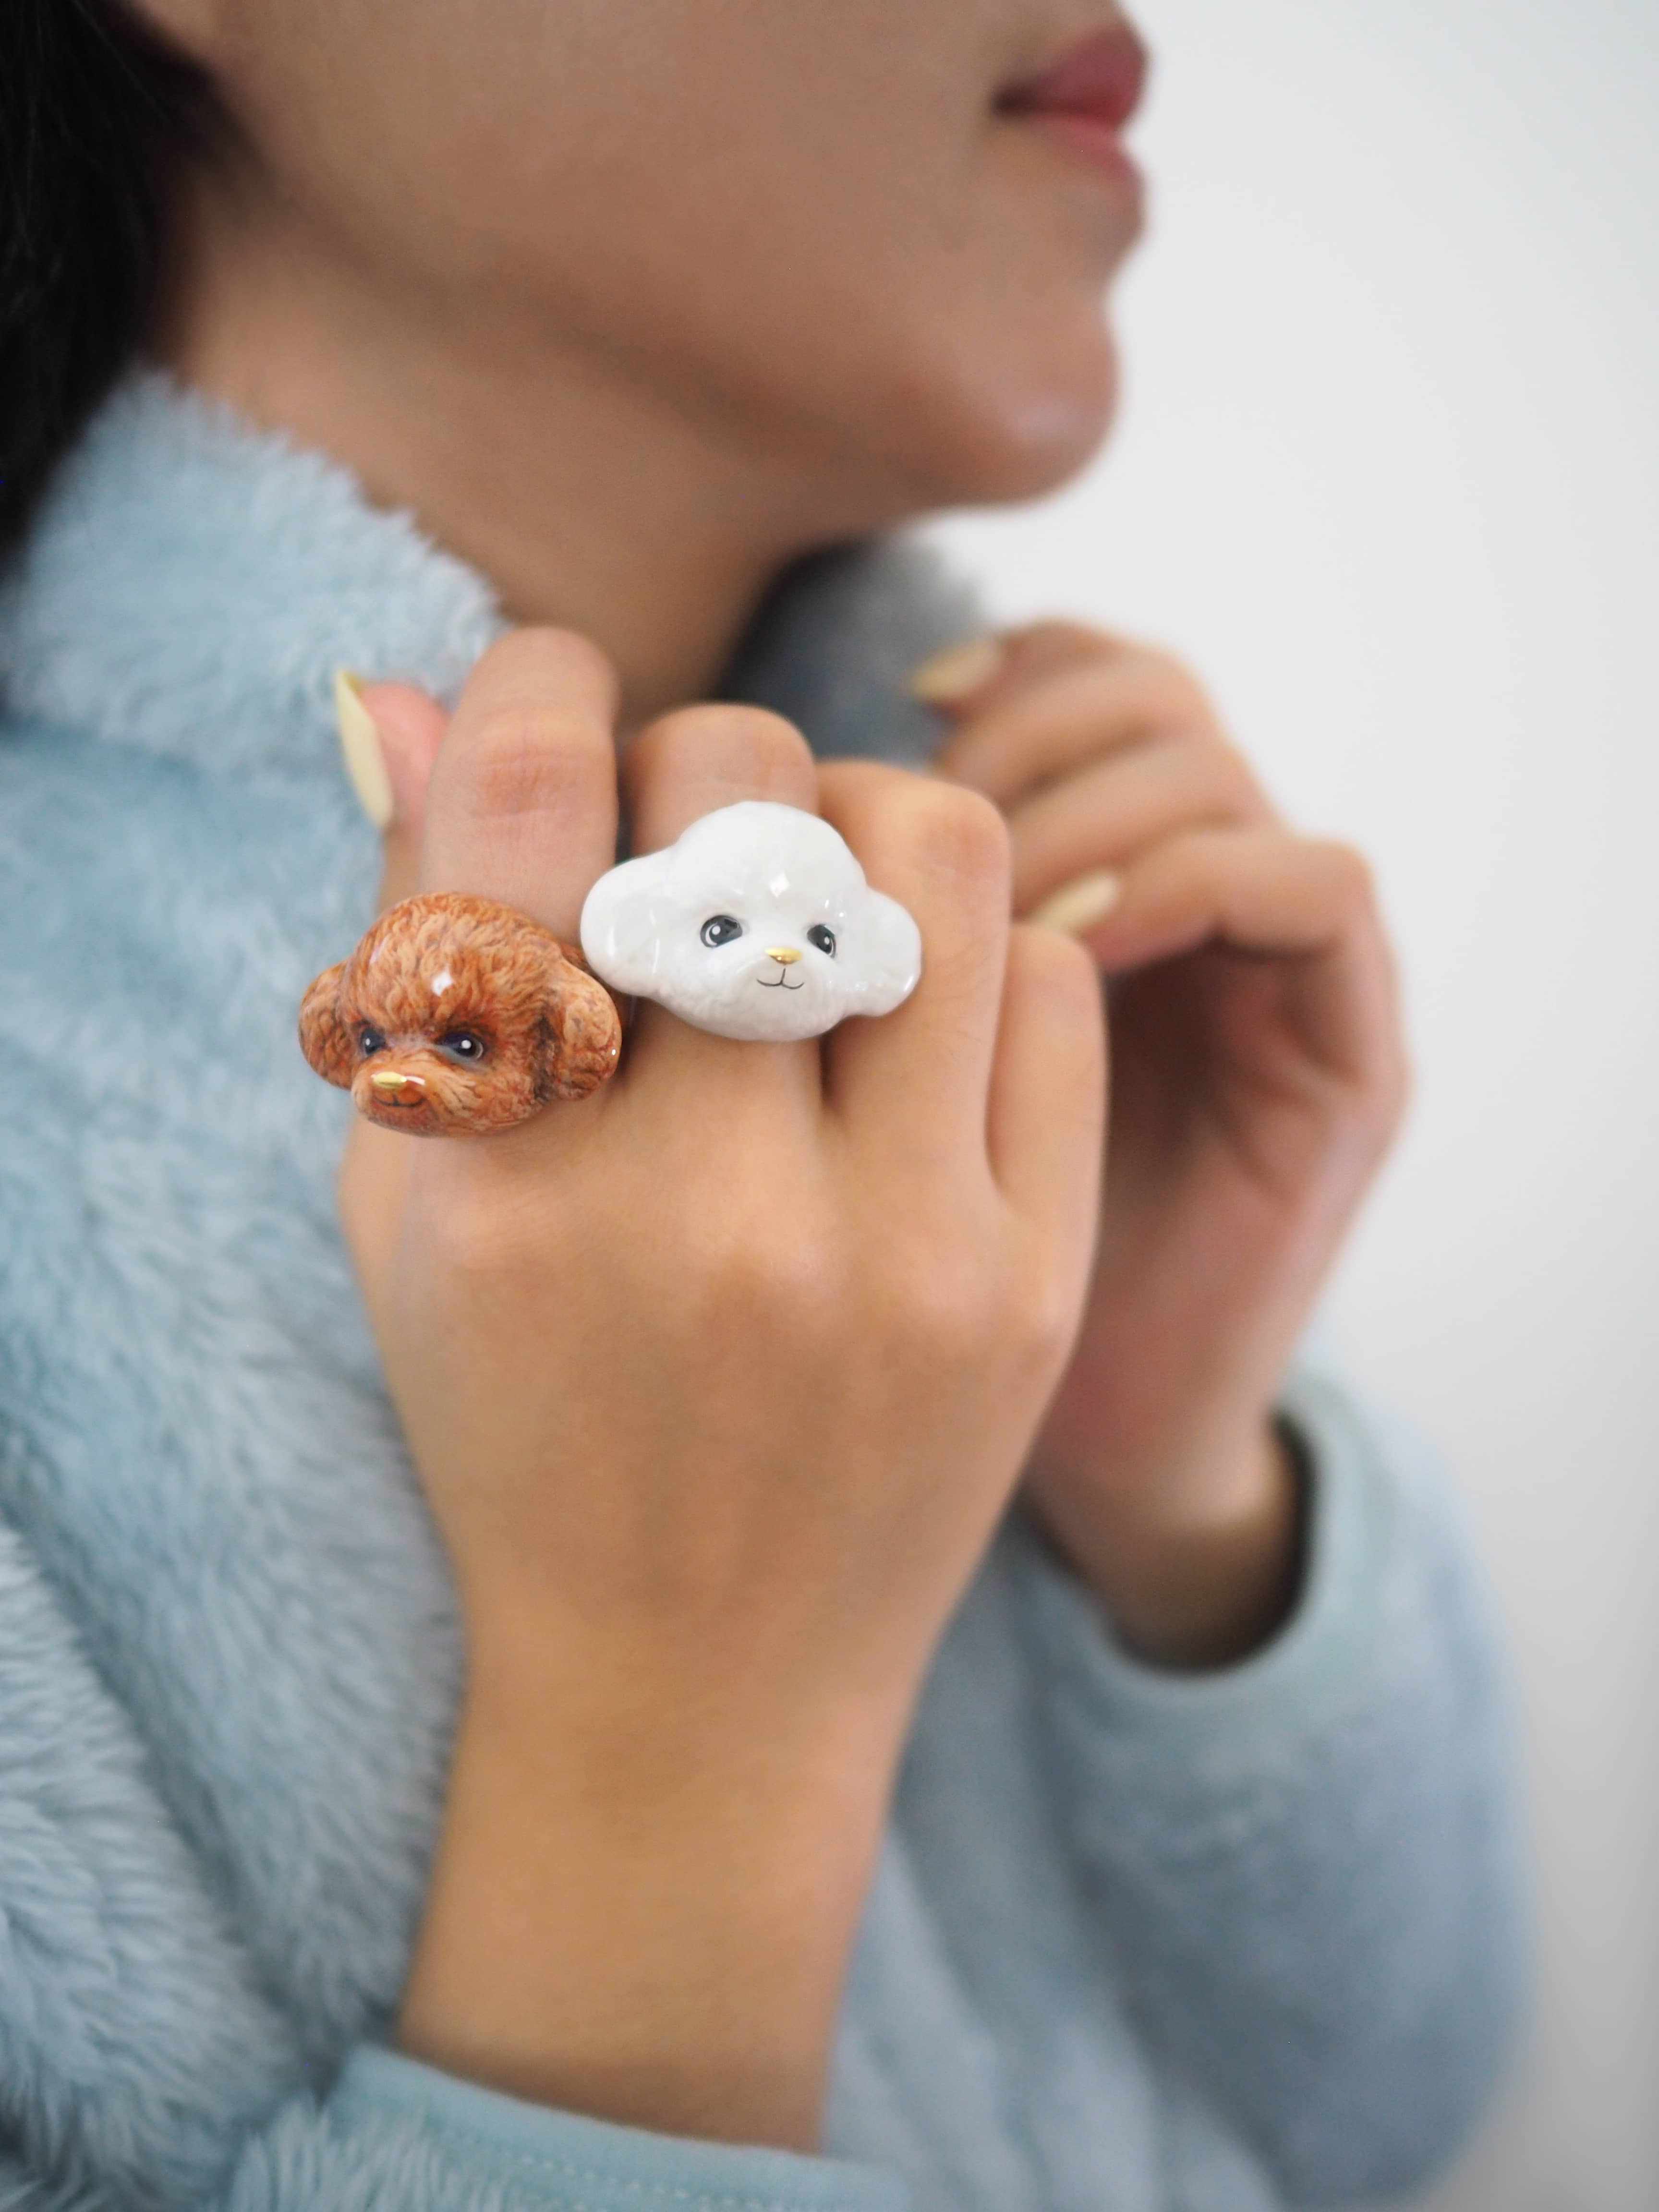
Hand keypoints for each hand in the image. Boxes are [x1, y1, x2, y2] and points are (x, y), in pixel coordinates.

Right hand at [336, 632, 1104, 2147]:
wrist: (696, 1690)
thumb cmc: (526, 1428)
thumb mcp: (410, 1222)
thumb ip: (419, 963)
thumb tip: (423, 699)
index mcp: (506, 1194)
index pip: (524, 803)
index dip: (533, 688)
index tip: (552, 709)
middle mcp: (707, 1215)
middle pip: (748, 788)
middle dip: (705, 758)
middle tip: (693, 837)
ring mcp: (897, 1255)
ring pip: (940, 849)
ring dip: (866, 825)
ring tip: (823, 908)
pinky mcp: (1031, 1285)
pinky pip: (1052, 988)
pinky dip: (978, 956)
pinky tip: (915, 1029)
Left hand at [925, 626, 1408, 1668]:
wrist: (1094, 1447)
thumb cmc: (925, 1284)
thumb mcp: (858, 1092)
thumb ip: (828, 943)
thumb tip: (705, 799)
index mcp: (1080, 890)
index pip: (1067, 681)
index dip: (988, 678)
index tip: (887, 729)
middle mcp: (1190, 903)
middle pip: (1138, 693)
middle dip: (1018, 734)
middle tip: (915, 828)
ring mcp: (1278, 974)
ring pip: (1210, 766)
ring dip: (1084, 804)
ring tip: (979, 903)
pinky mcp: (1352, 1056)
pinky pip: (1311, 887)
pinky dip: (1190, 882)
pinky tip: (1075, 944)